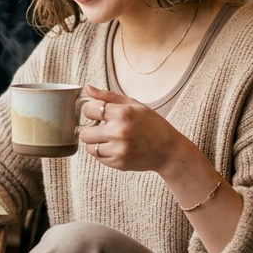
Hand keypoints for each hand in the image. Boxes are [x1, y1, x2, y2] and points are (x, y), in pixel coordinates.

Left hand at [76, 84, 193, 175]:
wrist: (168, 150)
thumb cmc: (152, 124)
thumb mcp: (134, 104)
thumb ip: (108, 96)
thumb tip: (88, 89)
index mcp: (122, 113)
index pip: (88, 110)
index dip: (90, 110)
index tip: (96, 113)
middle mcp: (119, 132)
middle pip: (84, 133)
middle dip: (91, 129)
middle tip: (102, 128)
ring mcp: (118, 150)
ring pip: (90, 147)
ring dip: (96, 142)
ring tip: (109, 138)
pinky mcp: (118, 163)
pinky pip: (98, 158)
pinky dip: (103, 152)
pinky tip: (115, 147)